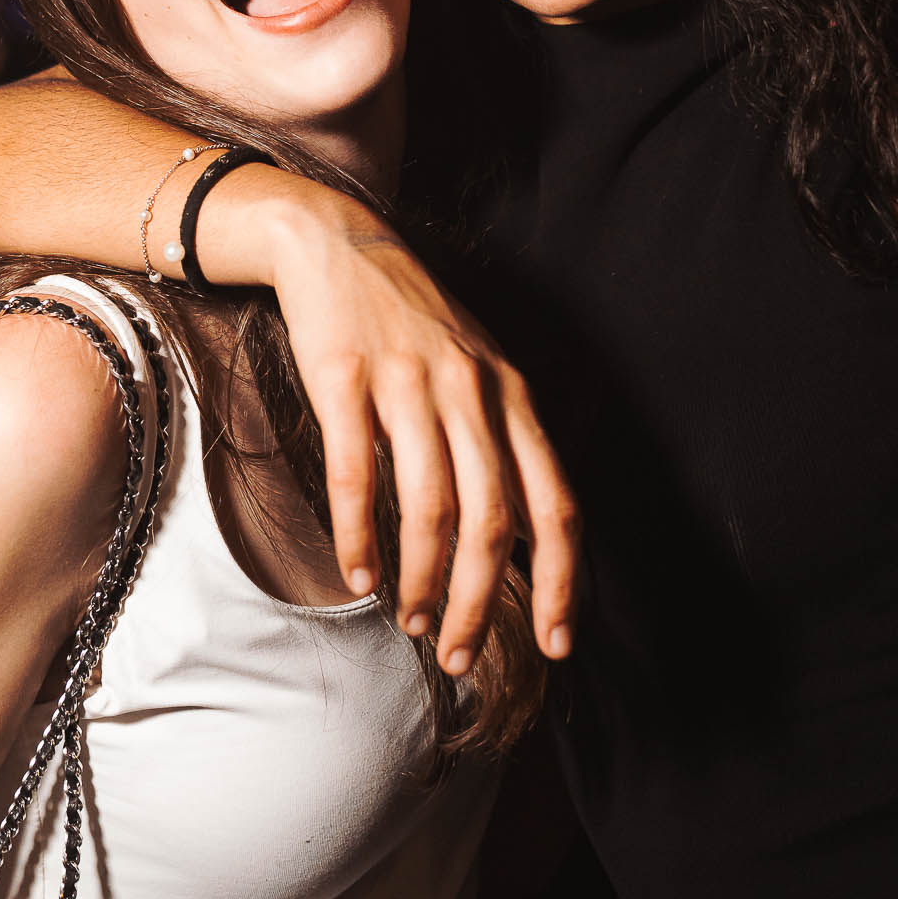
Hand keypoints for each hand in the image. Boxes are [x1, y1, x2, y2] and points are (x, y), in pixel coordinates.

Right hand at [267, 199, 578, 675]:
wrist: (336, 243)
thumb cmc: (410, 321)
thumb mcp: (477, 371)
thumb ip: (502, 444)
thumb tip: (517, 543)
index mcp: (513, 396)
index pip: (555, 503)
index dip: (561, 581)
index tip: (554, 643)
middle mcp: (471, 390)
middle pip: (493, 520)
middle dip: (481, 602)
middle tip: (459, 655)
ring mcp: (408, 383)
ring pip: (430, 507)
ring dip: (423, 581)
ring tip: (413, 623)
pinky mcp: (346, 378)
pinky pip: (357, 473)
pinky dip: (359, 536)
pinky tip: (357, 574)